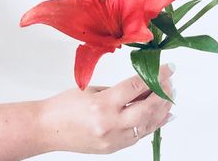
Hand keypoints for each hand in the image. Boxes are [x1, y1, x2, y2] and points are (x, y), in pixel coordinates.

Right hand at [40, 64, 174, 153]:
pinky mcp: (114, 148)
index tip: (168, 69)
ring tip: (170, 96)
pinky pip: (140, 135)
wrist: (46, 129)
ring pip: (148, 124)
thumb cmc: (64, 105)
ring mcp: (113, 139)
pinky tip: (164, 115)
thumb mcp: (94, 91)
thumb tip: (144, 89)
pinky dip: (154, 124)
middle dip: (163, 93)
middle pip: (147, 108)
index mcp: (102, 105)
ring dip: (162, 109)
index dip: (156, 76)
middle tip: (170, 82)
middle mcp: (110, 124)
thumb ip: (120, 92)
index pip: (136, 86)